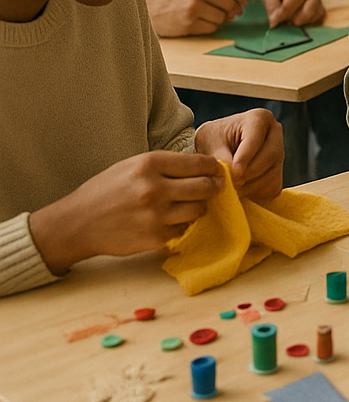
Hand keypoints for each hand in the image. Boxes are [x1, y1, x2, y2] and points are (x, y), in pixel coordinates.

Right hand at [28, 151, 225, 273]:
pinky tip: (172, 220)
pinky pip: (184, 229)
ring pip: (199, 209)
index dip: (214, 167)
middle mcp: (155, 188)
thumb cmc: (107, 190)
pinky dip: (182, 225)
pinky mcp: (156, 237)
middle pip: (206, 187)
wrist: (77, 223)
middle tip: (215, 187)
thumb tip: (203, 167)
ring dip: (199, 206)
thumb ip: (166, 165)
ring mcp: (156, 215)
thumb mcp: (132, 166)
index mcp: (150, 164)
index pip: (200, 163)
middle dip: (214, 186)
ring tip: (190, 204)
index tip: (217, 170)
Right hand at [144, 0, 245, 36]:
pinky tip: (201, 23)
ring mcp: (193, 7)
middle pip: (230, 4)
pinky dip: (211, 27)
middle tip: (232, 14)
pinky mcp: (189, 23)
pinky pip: (212, 28)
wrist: (147, 6)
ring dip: (221, 20)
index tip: (243, 4)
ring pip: (222, 17)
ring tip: (210, 17)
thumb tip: (239, 2)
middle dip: (234, 11)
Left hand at [195, 108, 283, 199]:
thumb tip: (233, 174)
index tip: (234, 172)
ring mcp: (280, 152)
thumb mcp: (211, 143)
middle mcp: (275, 133)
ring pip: (272, 173)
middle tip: (231, 183)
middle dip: (249, 173)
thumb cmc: (214, 139)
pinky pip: (273, 186)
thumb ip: (221, 157)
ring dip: (250, 185)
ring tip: (231, 188)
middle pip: (270, 156)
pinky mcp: (279, 171)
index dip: (245, 158)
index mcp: (259, 118)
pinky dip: (256, 193)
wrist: (219, 147)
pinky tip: (240, 190)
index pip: (256, 139)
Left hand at [240, 0, 325, 27]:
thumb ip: (271, 4)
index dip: (285, 11)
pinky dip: (306, 22)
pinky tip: (294, 19)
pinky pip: (317, 17)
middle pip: (310, 8)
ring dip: (299, 20)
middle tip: (281, 18)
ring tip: (287, 18)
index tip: (273, 20)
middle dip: (293, 17)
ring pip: (315, 14)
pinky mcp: (318, 8)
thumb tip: (275, 22)